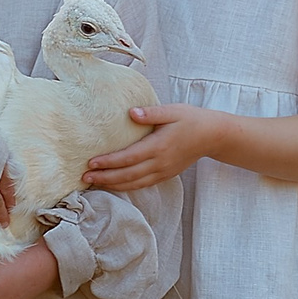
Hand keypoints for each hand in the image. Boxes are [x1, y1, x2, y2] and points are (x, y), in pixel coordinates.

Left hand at [82, 103, 232, 191]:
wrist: (213, 136)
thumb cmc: (191, 120)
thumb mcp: (173, 111)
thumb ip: (151, 113)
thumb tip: (132, 113)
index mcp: (159, 146)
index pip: (129, 158)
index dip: (109, 162)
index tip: (91, 163)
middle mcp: (160, 163)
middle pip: (128, 175)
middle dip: (105, 177)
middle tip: (84, 178)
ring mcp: (163, 172)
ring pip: (134, 183)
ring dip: (113, 185)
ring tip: (94, 184)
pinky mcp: (165, 175)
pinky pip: (142, 185)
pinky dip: (126, 187)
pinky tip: (114, 185)